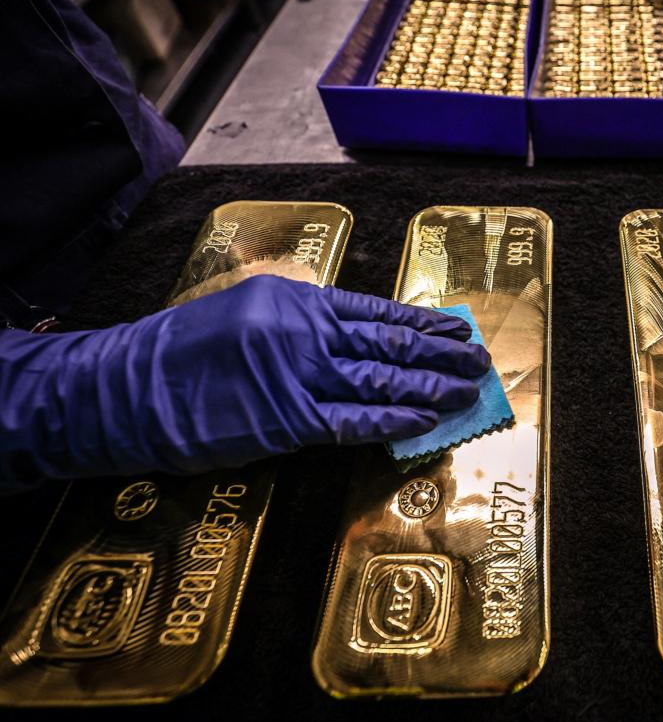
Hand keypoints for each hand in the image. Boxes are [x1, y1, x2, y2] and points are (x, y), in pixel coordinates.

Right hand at [0, 275, 490, 485]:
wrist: (125, 388)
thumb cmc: (180, 354)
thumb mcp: (244, 313)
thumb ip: (300, 324)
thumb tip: (354, 340)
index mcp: (295, 301)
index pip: (376, 311)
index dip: (422, 323)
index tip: (456, 329)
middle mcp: (304, 331)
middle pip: (389, 343)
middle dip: (440, 353)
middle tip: (478, 360)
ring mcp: (298, 375)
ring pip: (382, 379)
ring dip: (431, 385)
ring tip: (467, 390)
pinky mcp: (287, 420)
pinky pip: (355, 420)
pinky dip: (394, 419)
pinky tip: (427, 420)